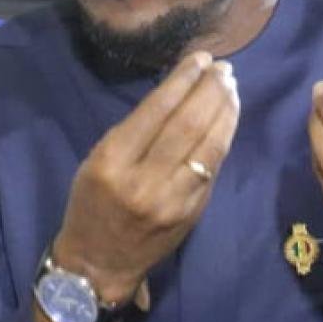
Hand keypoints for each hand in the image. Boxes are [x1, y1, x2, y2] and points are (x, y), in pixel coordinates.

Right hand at [53, 51, 239, 303]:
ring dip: (225, 110)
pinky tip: (229, 117)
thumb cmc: (92, 203)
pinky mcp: (193, 212)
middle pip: (188, 124)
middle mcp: (144, 180)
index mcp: (112, 161)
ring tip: (231, 86)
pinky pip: (213, 166)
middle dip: (209, 90)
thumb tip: (179, 91)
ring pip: (209, 145)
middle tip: (222, 68)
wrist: (100, 262)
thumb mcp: (97, 159)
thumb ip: (136, 130)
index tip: (200, 59)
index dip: (183, 80)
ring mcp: (173, 199)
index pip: (156, 110)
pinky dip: (224, 136)